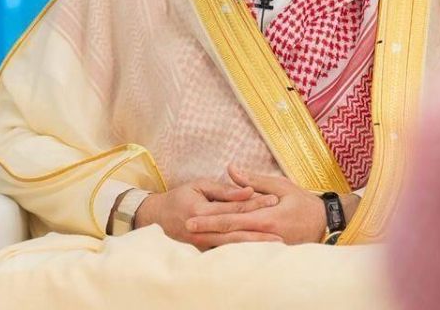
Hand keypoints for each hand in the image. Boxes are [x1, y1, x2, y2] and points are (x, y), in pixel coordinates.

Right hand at [133, 179, 281, 249]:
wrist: (158, 216)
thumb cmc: (181, 196)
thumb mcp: (199, 185)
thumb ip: (224, 190)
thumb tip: (247, 191)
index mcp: (201, 210)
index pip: (233, 207)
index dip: (254, 203)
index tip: (273, 200)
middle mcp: (201, 230)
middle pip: (236, 230)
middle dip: (259, 231)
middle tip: (281, 232)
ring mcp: (202, 243)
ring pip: (232, 245)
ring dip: (253, 245)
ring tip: (275, 245)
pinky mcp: (203, 250)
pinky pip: (226, 251)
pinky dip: (243, 252)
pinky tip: (258, 252)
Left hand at [183, 165, 329, 244]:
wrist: (327, 225)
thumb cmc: (304, 203)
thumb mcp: (281, 185)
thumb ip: (254, 180)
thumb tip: (231, 168)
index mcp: (266, 218)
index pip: (232, 219)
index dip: (210, 220)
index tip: (191, 219)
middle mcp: (264, 235)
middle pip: (229, 235)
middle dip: (207, 232)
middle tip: (186, 229)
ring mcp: (267, 246)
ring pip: (236, 245)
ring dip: (215, 242)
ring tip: (195, 239)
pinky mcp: (270, 251)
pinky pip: (246, 250)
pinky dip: (230, 248)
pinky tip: (216, 246)